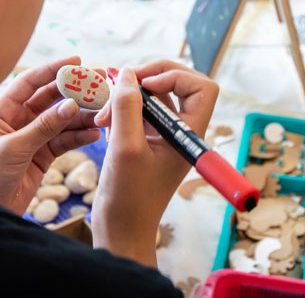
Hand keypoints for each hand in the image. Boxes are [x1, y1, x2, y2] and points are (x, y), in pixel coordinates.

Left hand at [0, 57, 100, 214]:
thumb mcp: (14, 149)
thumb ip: (43, 127)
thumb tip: (71, 105)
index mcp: (2, 111)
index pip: (29, 82)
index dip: (52, 70)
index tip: (76, 61)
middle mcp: (18, 120)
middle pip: (51, 98)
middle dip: (75, 90)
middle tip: (100, 82)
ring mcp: (32, 137)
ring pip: (62, 120)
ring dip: (82, 116)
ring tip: (103, 112)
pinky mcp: (43, 155)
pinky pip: (65, 140)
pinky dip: (79, 137)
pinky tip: (94, 134)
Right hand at [90, 61, 218, 265]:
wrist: (120, 230)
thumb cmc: (129, 197)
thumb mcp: (125, 148)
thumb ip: (127, 108)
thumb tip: (127, 73)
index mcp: (189, 134)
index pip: (202, 87)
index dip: (175, 77)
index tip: (146, 86)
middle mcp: (180, 131)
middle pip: (176, 84)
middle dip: (146, 79)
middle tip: (120, 82)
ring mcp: (163, 135)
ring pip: (152, 97)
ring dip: (126, 97)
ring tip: (102, 114)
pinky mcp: (145, 141)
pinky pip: (137, 112)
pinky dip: (120, 111)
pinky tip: (103, 124)